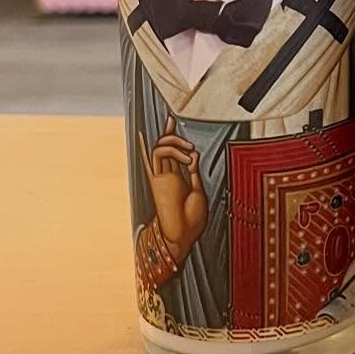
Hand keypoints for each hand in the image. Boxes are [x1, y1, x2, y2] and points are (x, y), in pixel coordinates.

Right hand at [140, 119, 207, 263]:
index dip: (170, 132)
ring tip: (189, 152)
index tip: (170, 118)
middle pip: (162, 143)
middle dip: (172, 133)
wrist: (183, 236)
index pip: (171, 148)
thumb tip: (193, 153)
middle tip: (189, 144)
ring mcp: (161, 176)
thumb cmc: (192, 219)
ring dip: (174, 141)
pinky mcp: (158, 180)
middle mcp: (167, 173)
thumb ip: (194, 171)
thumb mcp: (198, 189)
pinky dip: (172, 149)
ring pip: (159, 146)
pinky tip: (187, 158)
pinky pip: (156, 156)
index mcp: (178, 176)